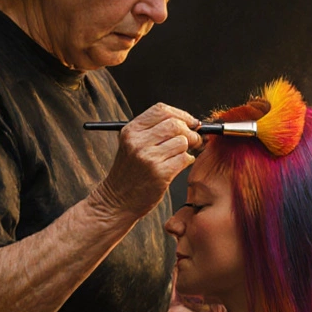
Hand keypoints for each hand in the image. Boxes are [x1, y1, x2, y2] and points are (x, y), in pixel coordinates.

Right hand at [94, 103, 201, 218]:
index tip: (190, 122)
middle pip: (175, 124)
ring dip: (187, 149)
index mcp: (131, 130)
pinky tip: (178, 166)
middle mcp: (137, 142)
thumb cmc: (129, 173)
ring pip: (182, 141)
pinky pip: (185, 159)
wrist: (117, 201)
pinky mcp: (160, 173)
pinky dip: (187, 161)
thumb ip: (154, 130)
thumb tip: (190, 122)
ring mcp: (148, 158)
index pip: (161, 110)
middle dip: (190, 131)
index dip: (181, 114)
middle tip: (194, 139)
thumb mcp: (132, 144)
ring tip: (180, 155)